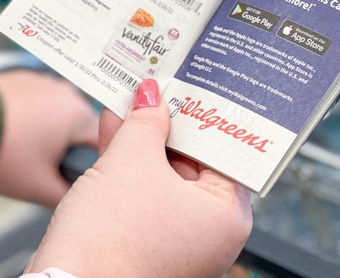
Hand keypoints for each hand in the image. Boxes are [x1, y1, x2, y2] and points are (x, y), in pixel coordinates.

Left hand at [0, 69, 98, 207]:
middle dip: (66, 146)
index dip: (88, 163)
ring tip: (24, 148)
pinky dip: (31, 115)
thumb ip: (68, 195)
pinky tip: (13, 131)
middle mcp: (68, 93)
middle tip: (42, 165)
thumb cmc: (1, 154)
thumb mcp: (39, 187)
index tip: (69, 173)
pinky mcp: (25, 78)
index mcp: (79, 116)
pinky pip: (39, 100)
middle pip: (80, 127)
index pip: (102, 143)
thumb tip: (78, 198)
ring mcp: (46, 82)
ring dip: (49, 130)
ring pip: (59, 113)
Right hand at [26, 79, 252, 277]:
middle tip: (153, 92)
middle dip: (165, 125)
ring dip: (142, 143)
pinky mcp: (147, 249)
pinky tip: (112, 136)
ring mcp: (178, 244)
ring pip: (164, 179)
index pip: (222, 151)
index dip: (199, 115)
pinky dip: (130, 170)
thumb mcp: (131, 161)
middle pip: (191, 163)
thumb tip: (152, 98)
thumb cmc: (111, 243)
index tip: (185, 89)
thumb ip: (145, 122)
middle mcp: (210, 235)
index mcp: (227, 215)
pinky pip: (145, 199)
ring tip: (126, 105)